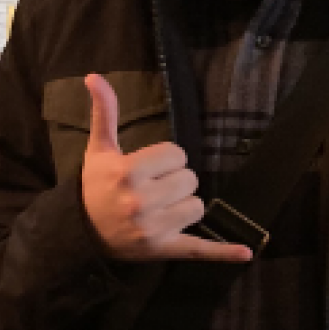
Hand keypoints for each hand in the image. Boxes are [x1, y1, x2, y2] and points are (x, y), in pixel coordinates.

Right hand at [81, 74, 252, 264]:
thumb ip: (104, 112)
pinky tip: (246, 253)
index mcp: (129, 172)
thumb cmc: (95, 186)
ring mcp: (154, 229)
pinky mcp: (164, 249)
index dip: (166, 159)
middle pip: (190, 179)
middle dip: (175, 181)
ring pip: (198, 205)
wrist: (82, 232)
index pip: (177, 154)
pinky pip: (200, 249)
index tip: (148, 169)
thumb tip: (94, 76)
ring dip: (184, 206)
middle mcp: (142, 201)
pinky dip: (223, 252)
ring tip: (159, 210)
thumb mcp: (99, 149)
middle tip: (152, 190)